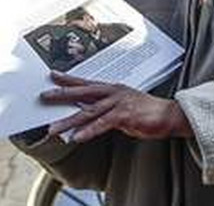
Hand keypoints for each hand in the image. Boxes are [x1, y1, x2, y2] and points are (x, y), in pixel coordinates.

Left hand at [41, 72, 191, 142]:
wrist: (169, 115)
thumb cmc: (147, 112)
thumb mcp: (123, 106)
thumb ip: (106, 109)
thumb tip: (88, 114)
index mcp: (113, 89)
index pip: (86, 82)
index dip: (68, 79)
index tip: (52, 75)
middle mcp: (113, 93)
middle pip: (83, 92)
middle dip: (62, 95)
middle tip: (44, 96)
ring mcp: (119, 103)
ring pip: (88, 111)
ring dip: (69, 121)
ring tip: (53, 129)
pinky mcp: (124, 115)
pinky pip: (102, 124)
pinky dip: (88, 131)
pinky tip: (77, 137)